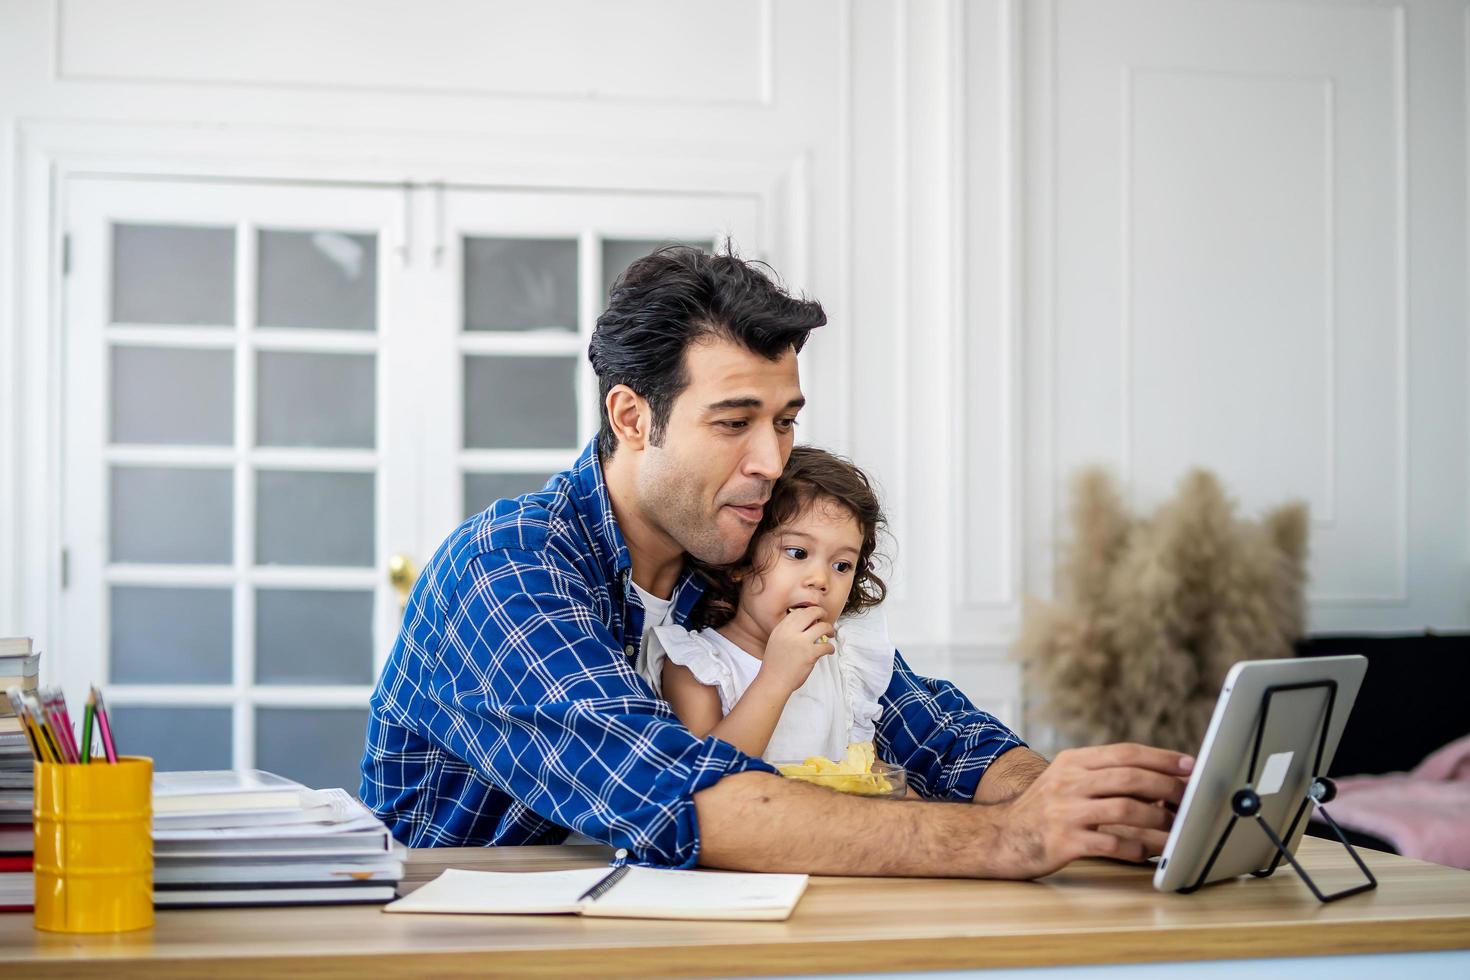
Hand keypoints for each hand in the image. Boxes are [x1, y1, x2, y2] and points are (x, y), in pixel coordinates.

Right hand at [760, 606, 836, 692]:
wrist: (773, 681)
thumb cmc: (775, 664)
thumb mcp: (776, 641)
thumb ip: (788, 631)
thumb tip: (807, 624)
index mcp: (781, 628)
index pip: (798, 611)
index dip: (809, 611)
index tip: (814, 615)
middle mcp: (790, 632)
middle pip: (811, 613)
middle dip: (821, 613)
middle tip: (825, 617)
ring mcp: (801, 643)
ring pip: (823, 627)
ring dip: (830, 629)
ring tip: (830, 633)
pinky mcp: (810, 654)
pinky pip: (827, 646)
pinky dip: (831, 648)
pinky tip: (829, 650)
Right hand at [980, 743, 1191, 878]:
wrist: (1001, 836)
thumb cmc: (1043, 811)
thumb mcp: (1067, 781)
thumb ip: (1104, 778)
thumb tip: (1159, 783)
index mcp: (1072, 762)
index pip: (1124, 753)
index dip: (1160, 758)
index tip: (1189, 765)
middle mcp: (1068, 782)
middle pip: (1128, 778)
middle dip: (1167, 787)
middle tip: (1191, 799)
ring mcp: (1064, 811)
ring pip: (1124, 809)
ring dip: (1157, 821)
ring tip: (1176, 830)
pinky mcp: (1063, 841)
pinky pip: (1110, 844)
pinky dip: (1135, 849)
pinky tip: (1147, 854)